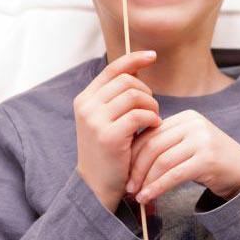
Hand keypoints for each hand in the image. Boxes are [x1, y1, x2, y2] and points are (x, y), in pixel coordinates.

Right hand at [74, 51, 160, 211]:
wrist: (97, 184)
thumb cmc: (109, 147)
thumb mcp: (107, 117)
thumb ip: (117, 94)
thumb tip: (138, 67)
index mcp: (85, 98)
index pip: (112, 68)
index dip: (134, 59)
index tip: (152, 55)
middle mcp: (86, 106)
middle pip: (127, 81)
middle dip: (146, 92)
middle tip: (151, 109)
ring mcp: (95, 121)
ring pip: (135, 96)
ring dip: (151, 105)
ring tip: (153, 118)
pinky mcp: (108, 136)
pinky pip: (139, 115)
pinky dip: (152, 118)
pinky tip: (154, 126)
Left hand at [127, 109, 239, 204]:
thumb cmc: (209, 159)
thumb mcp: (188, 142)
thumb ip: (167, 141)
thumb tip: (130, 153)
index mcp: (187, 116)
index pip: (151, 133)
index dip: (133, 153)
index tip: (124, 171)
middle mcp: (195, 124)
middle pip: (154, 146)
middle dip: (136, 168)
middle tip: (128, 186)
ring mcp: (202, 140)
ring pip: (162, 161)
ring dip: (145, 181)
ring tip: (137, 195)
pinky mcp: (207, 159)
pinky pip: (174, 175)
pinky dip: (157, 187)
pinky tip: (148, 196)